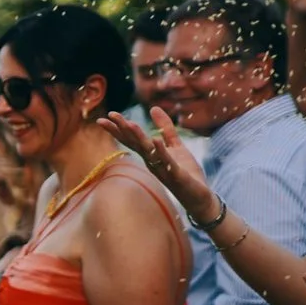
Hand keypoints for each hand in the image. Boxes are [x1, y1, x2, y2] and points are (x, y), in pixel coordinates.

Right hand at [100, 110, 215, 223]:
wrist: (199, 196)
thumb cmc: (185, 172)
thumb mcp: (175, 145)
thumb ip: (165, 127)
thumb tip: (154, 107)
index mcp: (150, 154)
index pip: (131, 139)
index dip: (119, 128)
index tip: (106, 115)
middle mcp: (152, 161)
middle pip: (134, 143)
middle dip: (122, 130)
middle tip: (108, 117)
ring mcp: (163, 168)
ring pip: (148, 151)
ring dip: (139, 138)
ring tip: (130, 123)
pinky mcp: (176, 175)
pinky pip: (167, 162)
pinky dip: (161, 151)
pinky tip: (155, 140)